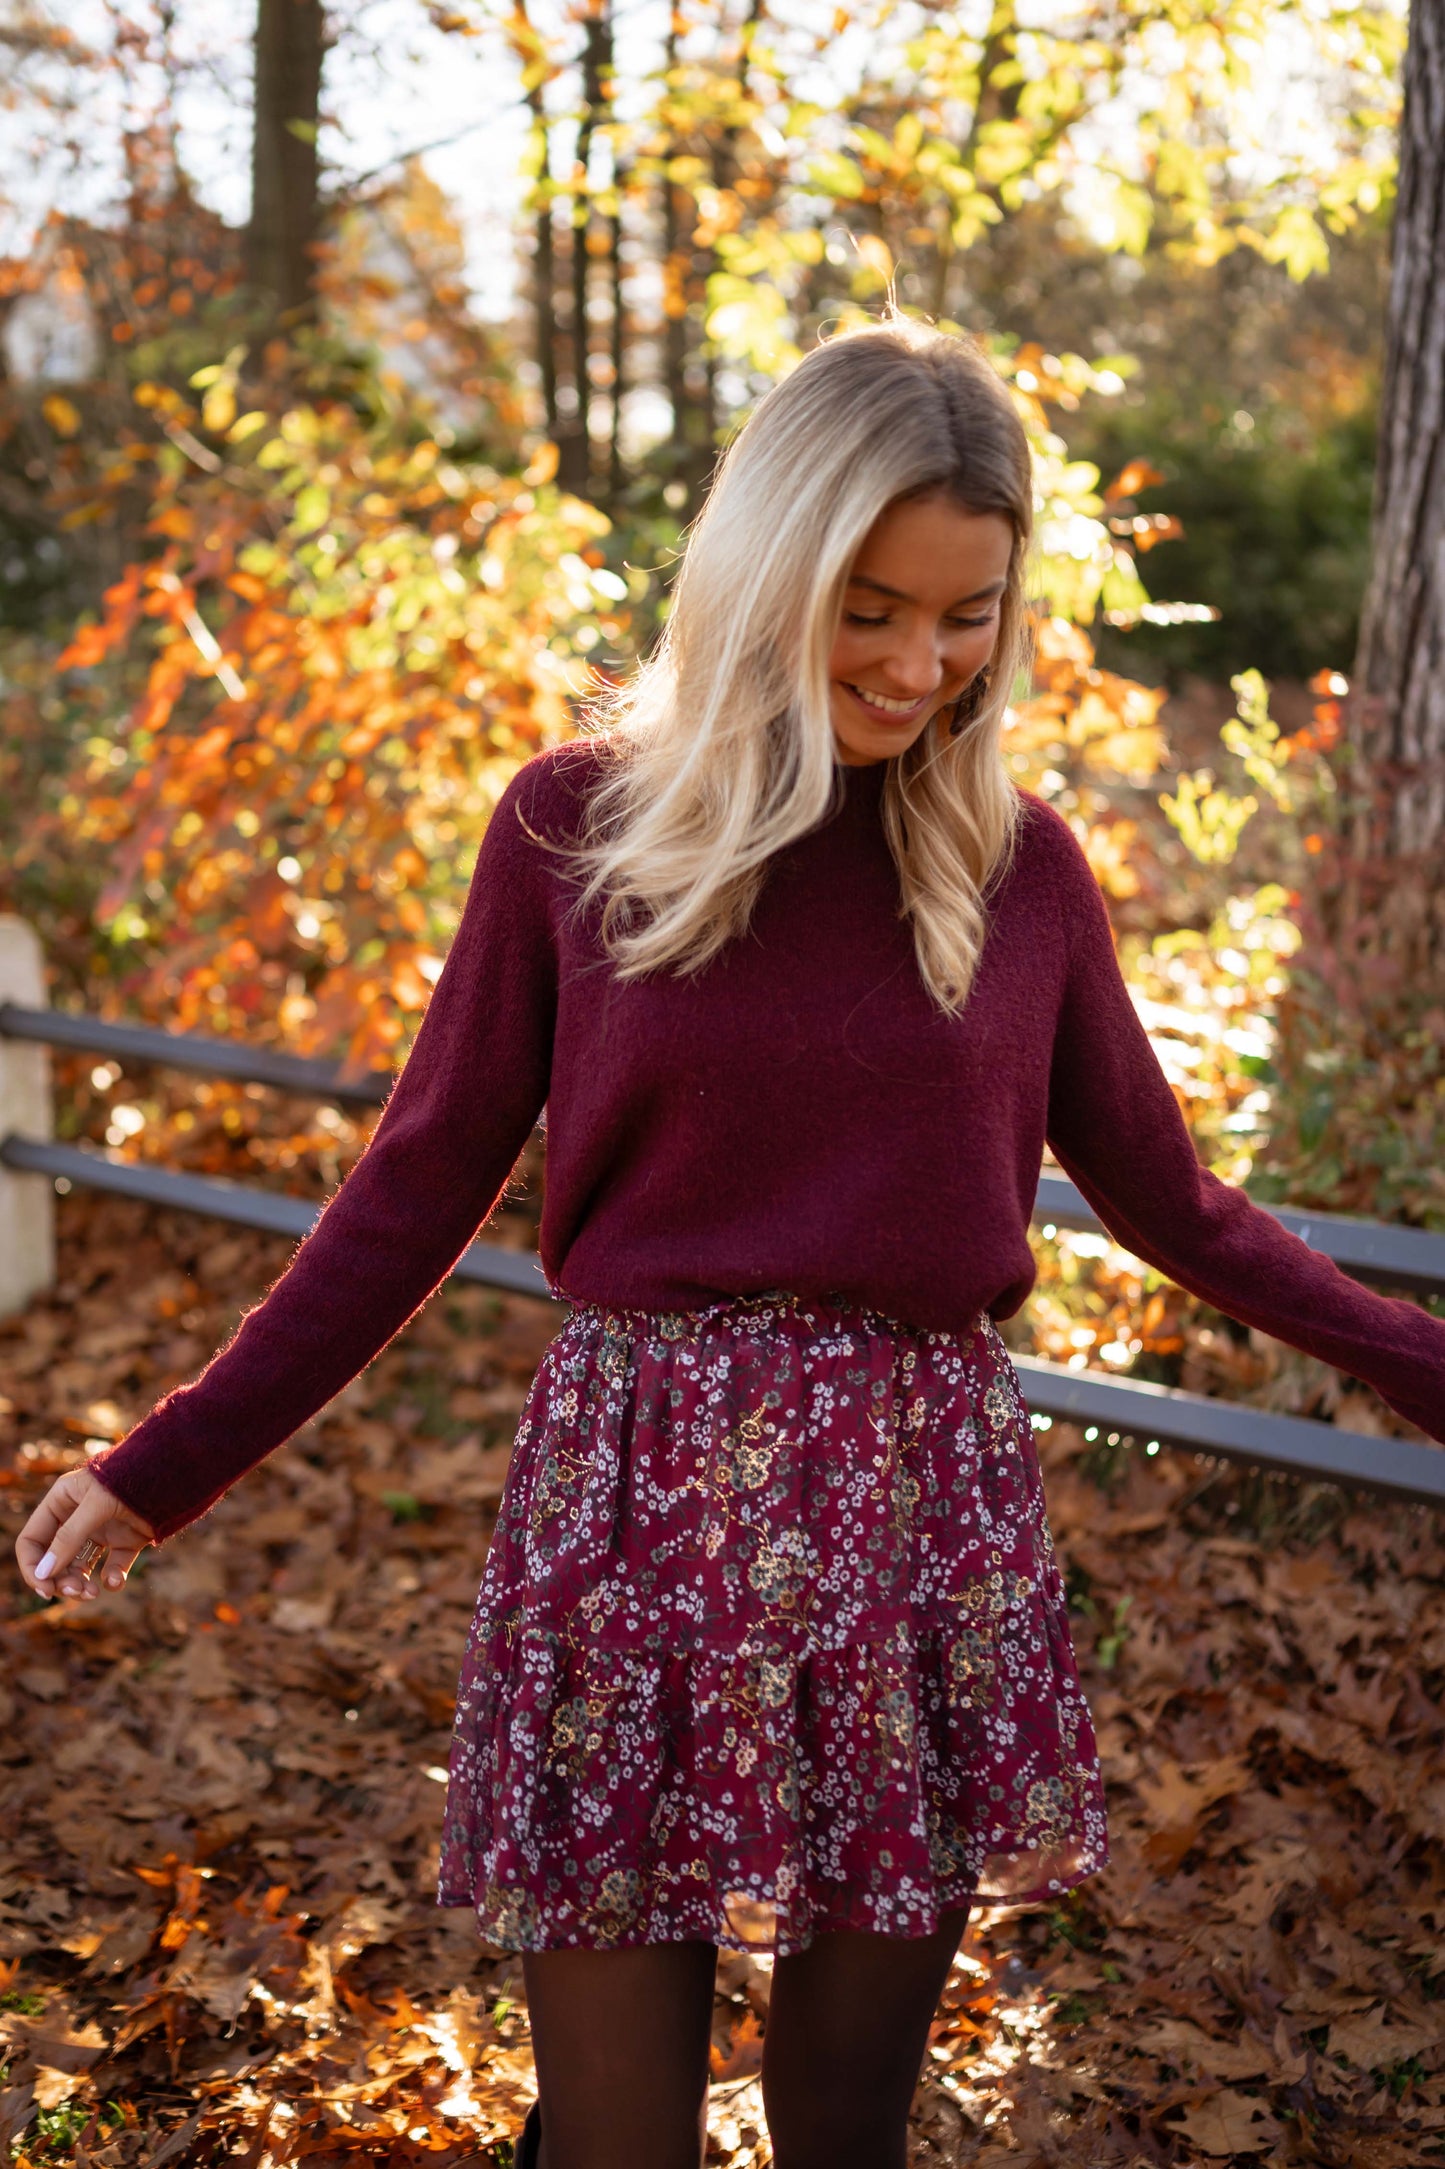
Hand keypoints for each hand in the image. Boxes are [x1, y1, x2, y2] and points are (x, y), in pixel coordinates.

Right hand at [16, 1466, 155, 1600]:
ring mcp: (101, 1531)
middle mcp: (77, 1518)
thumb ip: (69, 1538)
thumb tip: (43, 1574)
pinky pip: (111, 1568)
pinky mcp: (125, 1542)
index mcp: (61, 1502)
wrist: (175, 1472)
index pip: (32, 1541)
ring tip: (92, 1593)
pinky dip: (111, 1579)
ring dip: (81, 1585)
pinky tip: (115, 1581)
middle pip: (54, 1560)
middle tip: (75, 1592)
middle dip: (60, 1580)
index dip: (33, 1566)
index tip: (45, 1589)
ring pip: (79, 1569)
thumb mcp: (96, 1505)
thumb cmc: (131, 1479)